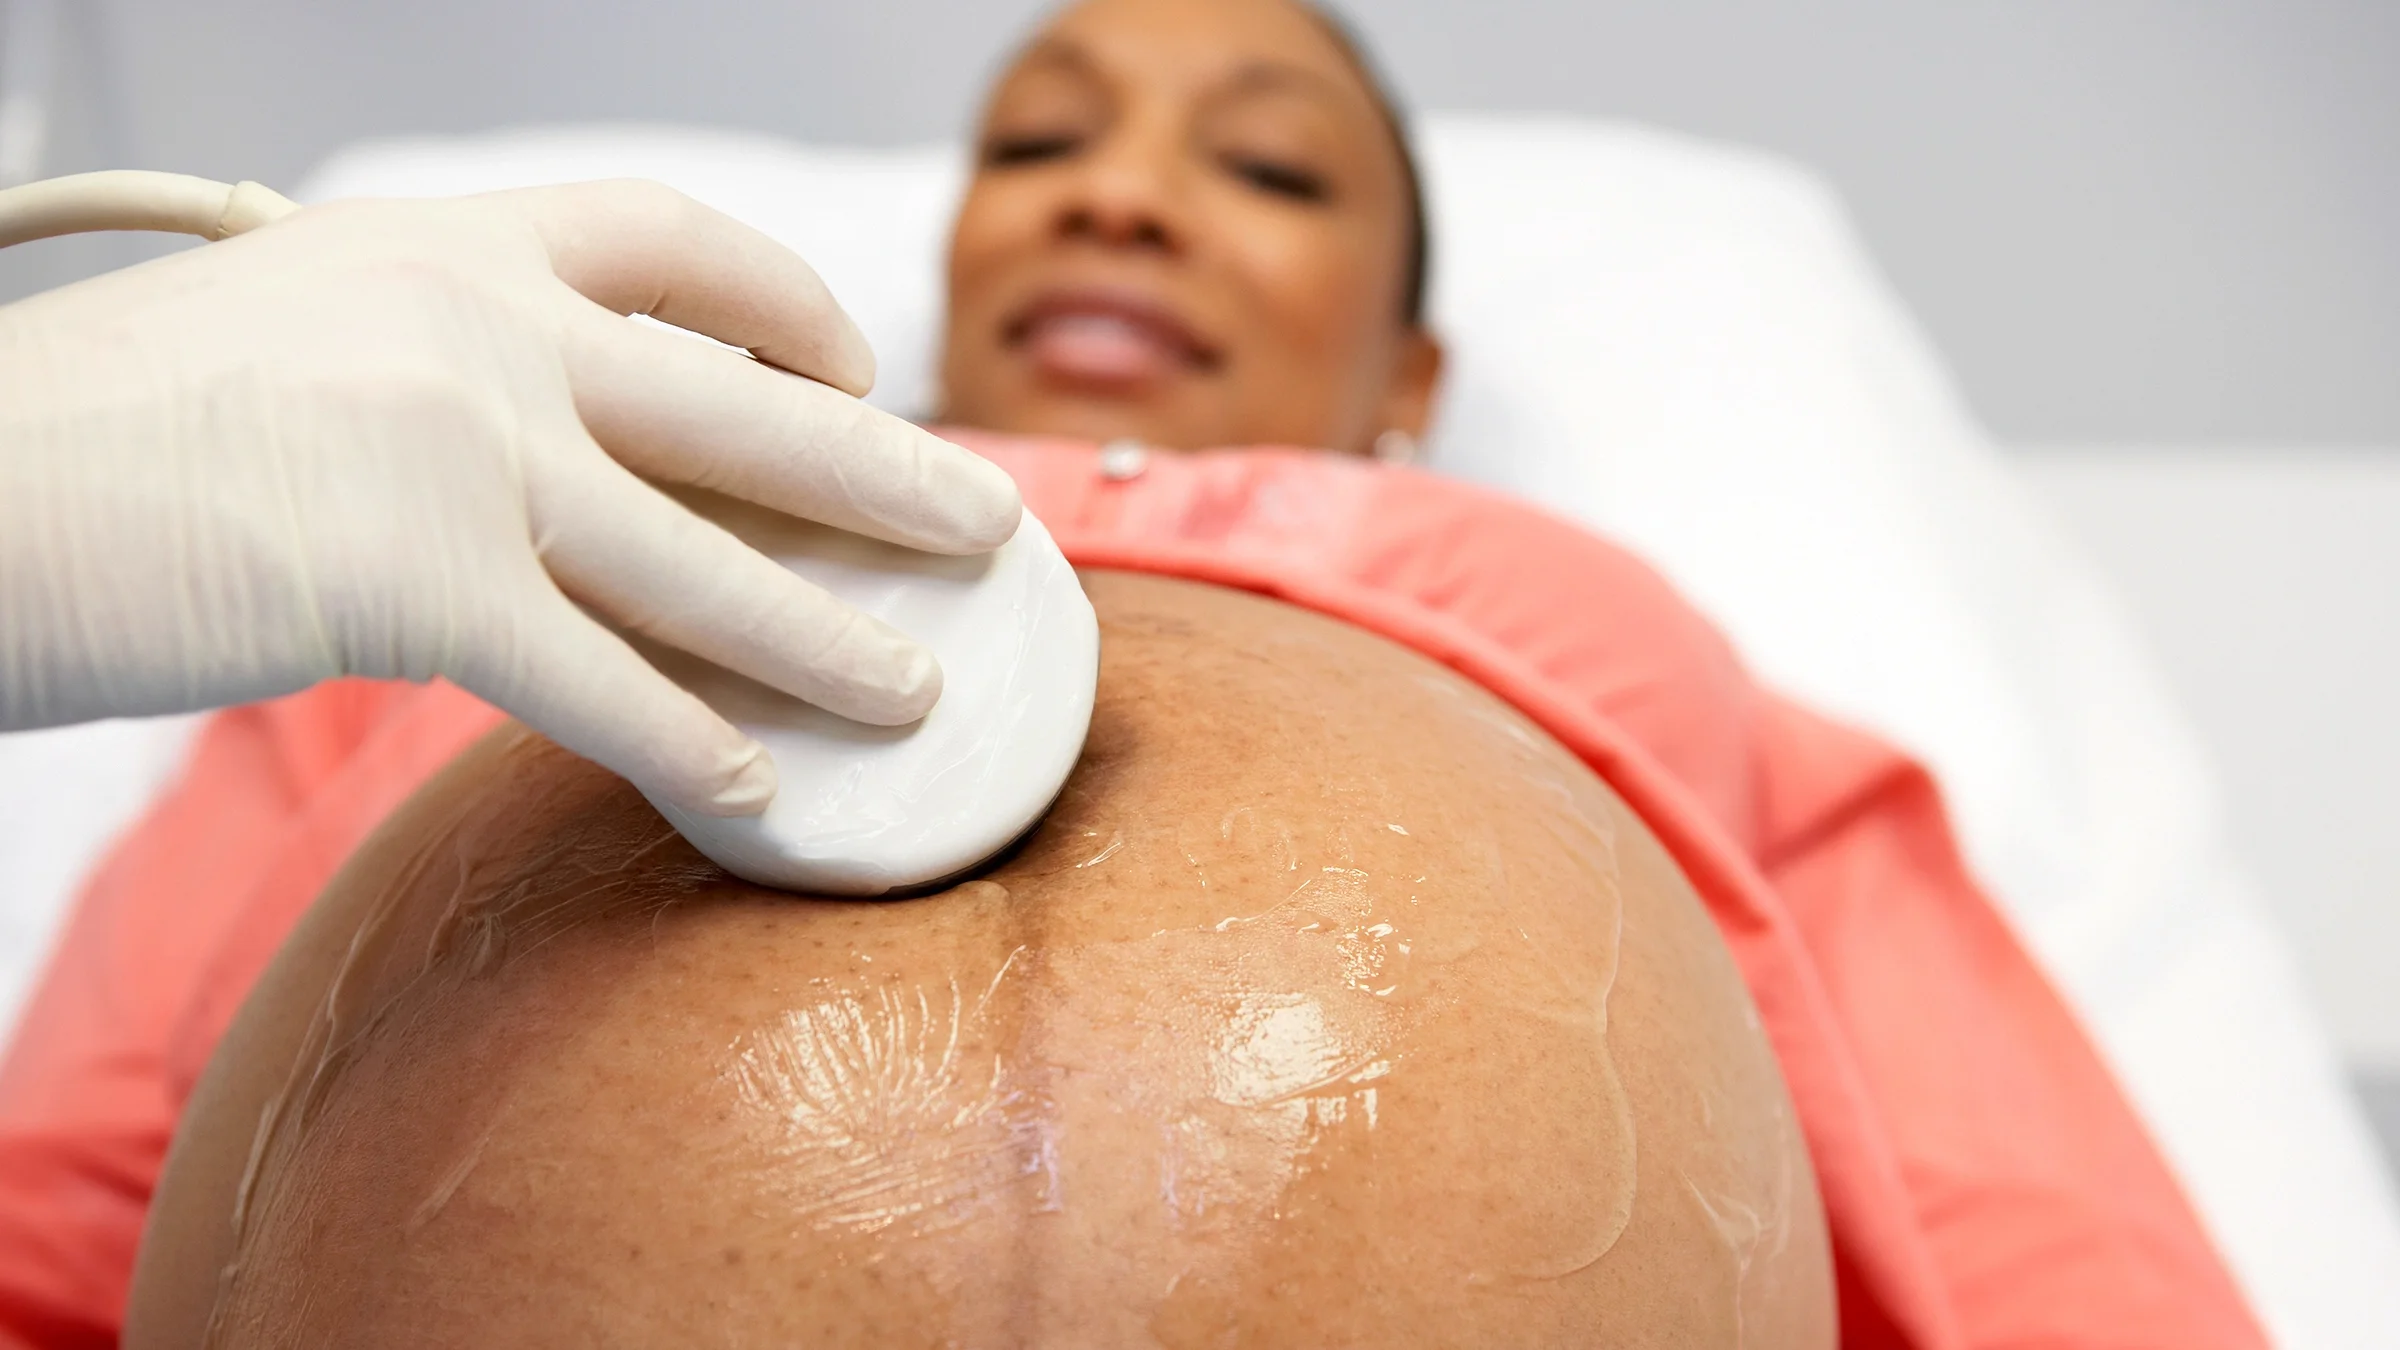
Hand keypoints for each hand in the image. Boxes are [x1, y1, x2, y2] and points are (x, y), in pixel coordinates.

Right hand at [0, 180, 1021, 815]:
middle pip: (739, 403)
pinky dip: (687, 742)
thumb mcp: (286, 335)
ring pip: (699, 555)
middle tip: (985, 525)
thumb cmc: (94, 436)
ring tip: (914, 689)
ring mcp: (457, 444)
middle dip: (881, 473)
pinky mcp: (417, 578)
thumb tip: (537, 466)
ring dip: (824, 634)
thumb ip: (429, 374)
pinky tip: (755, 793)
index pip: (666, 238)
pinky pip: (597, 679)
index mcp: (441, 241)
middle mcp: (473, 325)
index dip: (787, 305)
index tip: (853, 369)